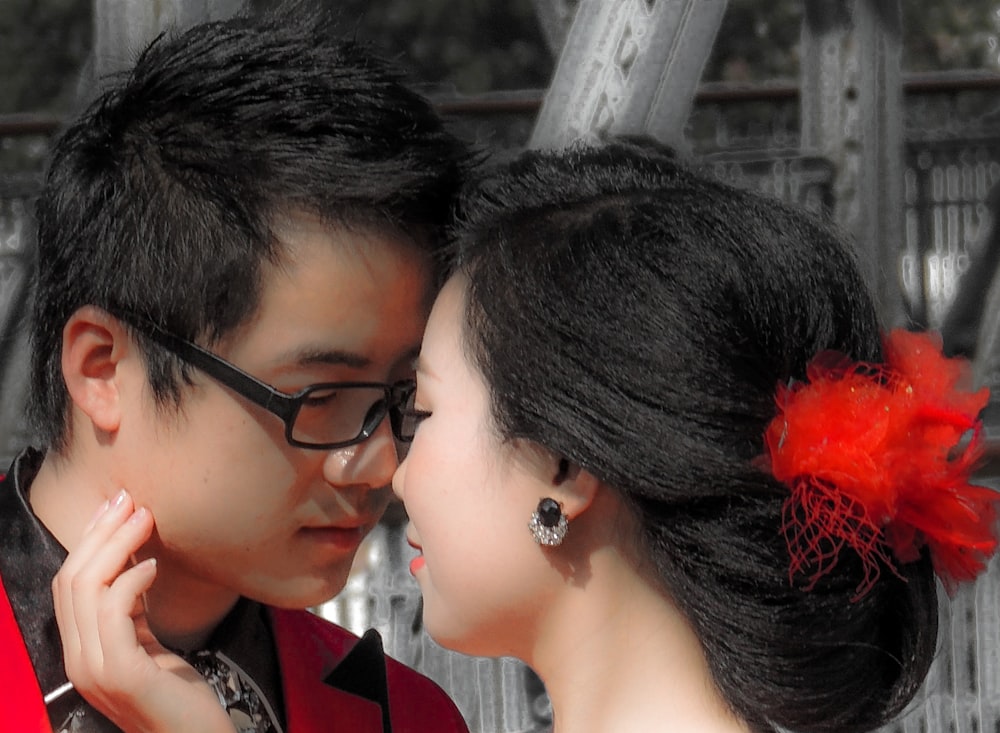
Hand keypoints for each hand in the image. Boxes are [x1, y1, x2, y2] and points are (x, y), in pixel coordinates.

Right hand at [52, 490, 235, 732]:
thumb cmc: (178, 693)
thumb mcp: (147, 643)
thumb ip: (132, 610)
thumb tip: (137, 558)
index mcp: (80, 649)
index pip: (68, 585)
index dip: (88, 541)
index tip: (115, 505)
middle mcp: (78, 660)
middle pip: (71, 580)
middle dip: (100, 533)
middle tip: (130, 500)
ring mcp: (94, 669)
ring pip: (87, 589)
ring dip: (117, 546)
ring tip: (145, 519)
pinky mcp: (121, 674)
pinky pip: (113, 614)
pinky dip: (131, 582)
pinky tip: (154, 567)